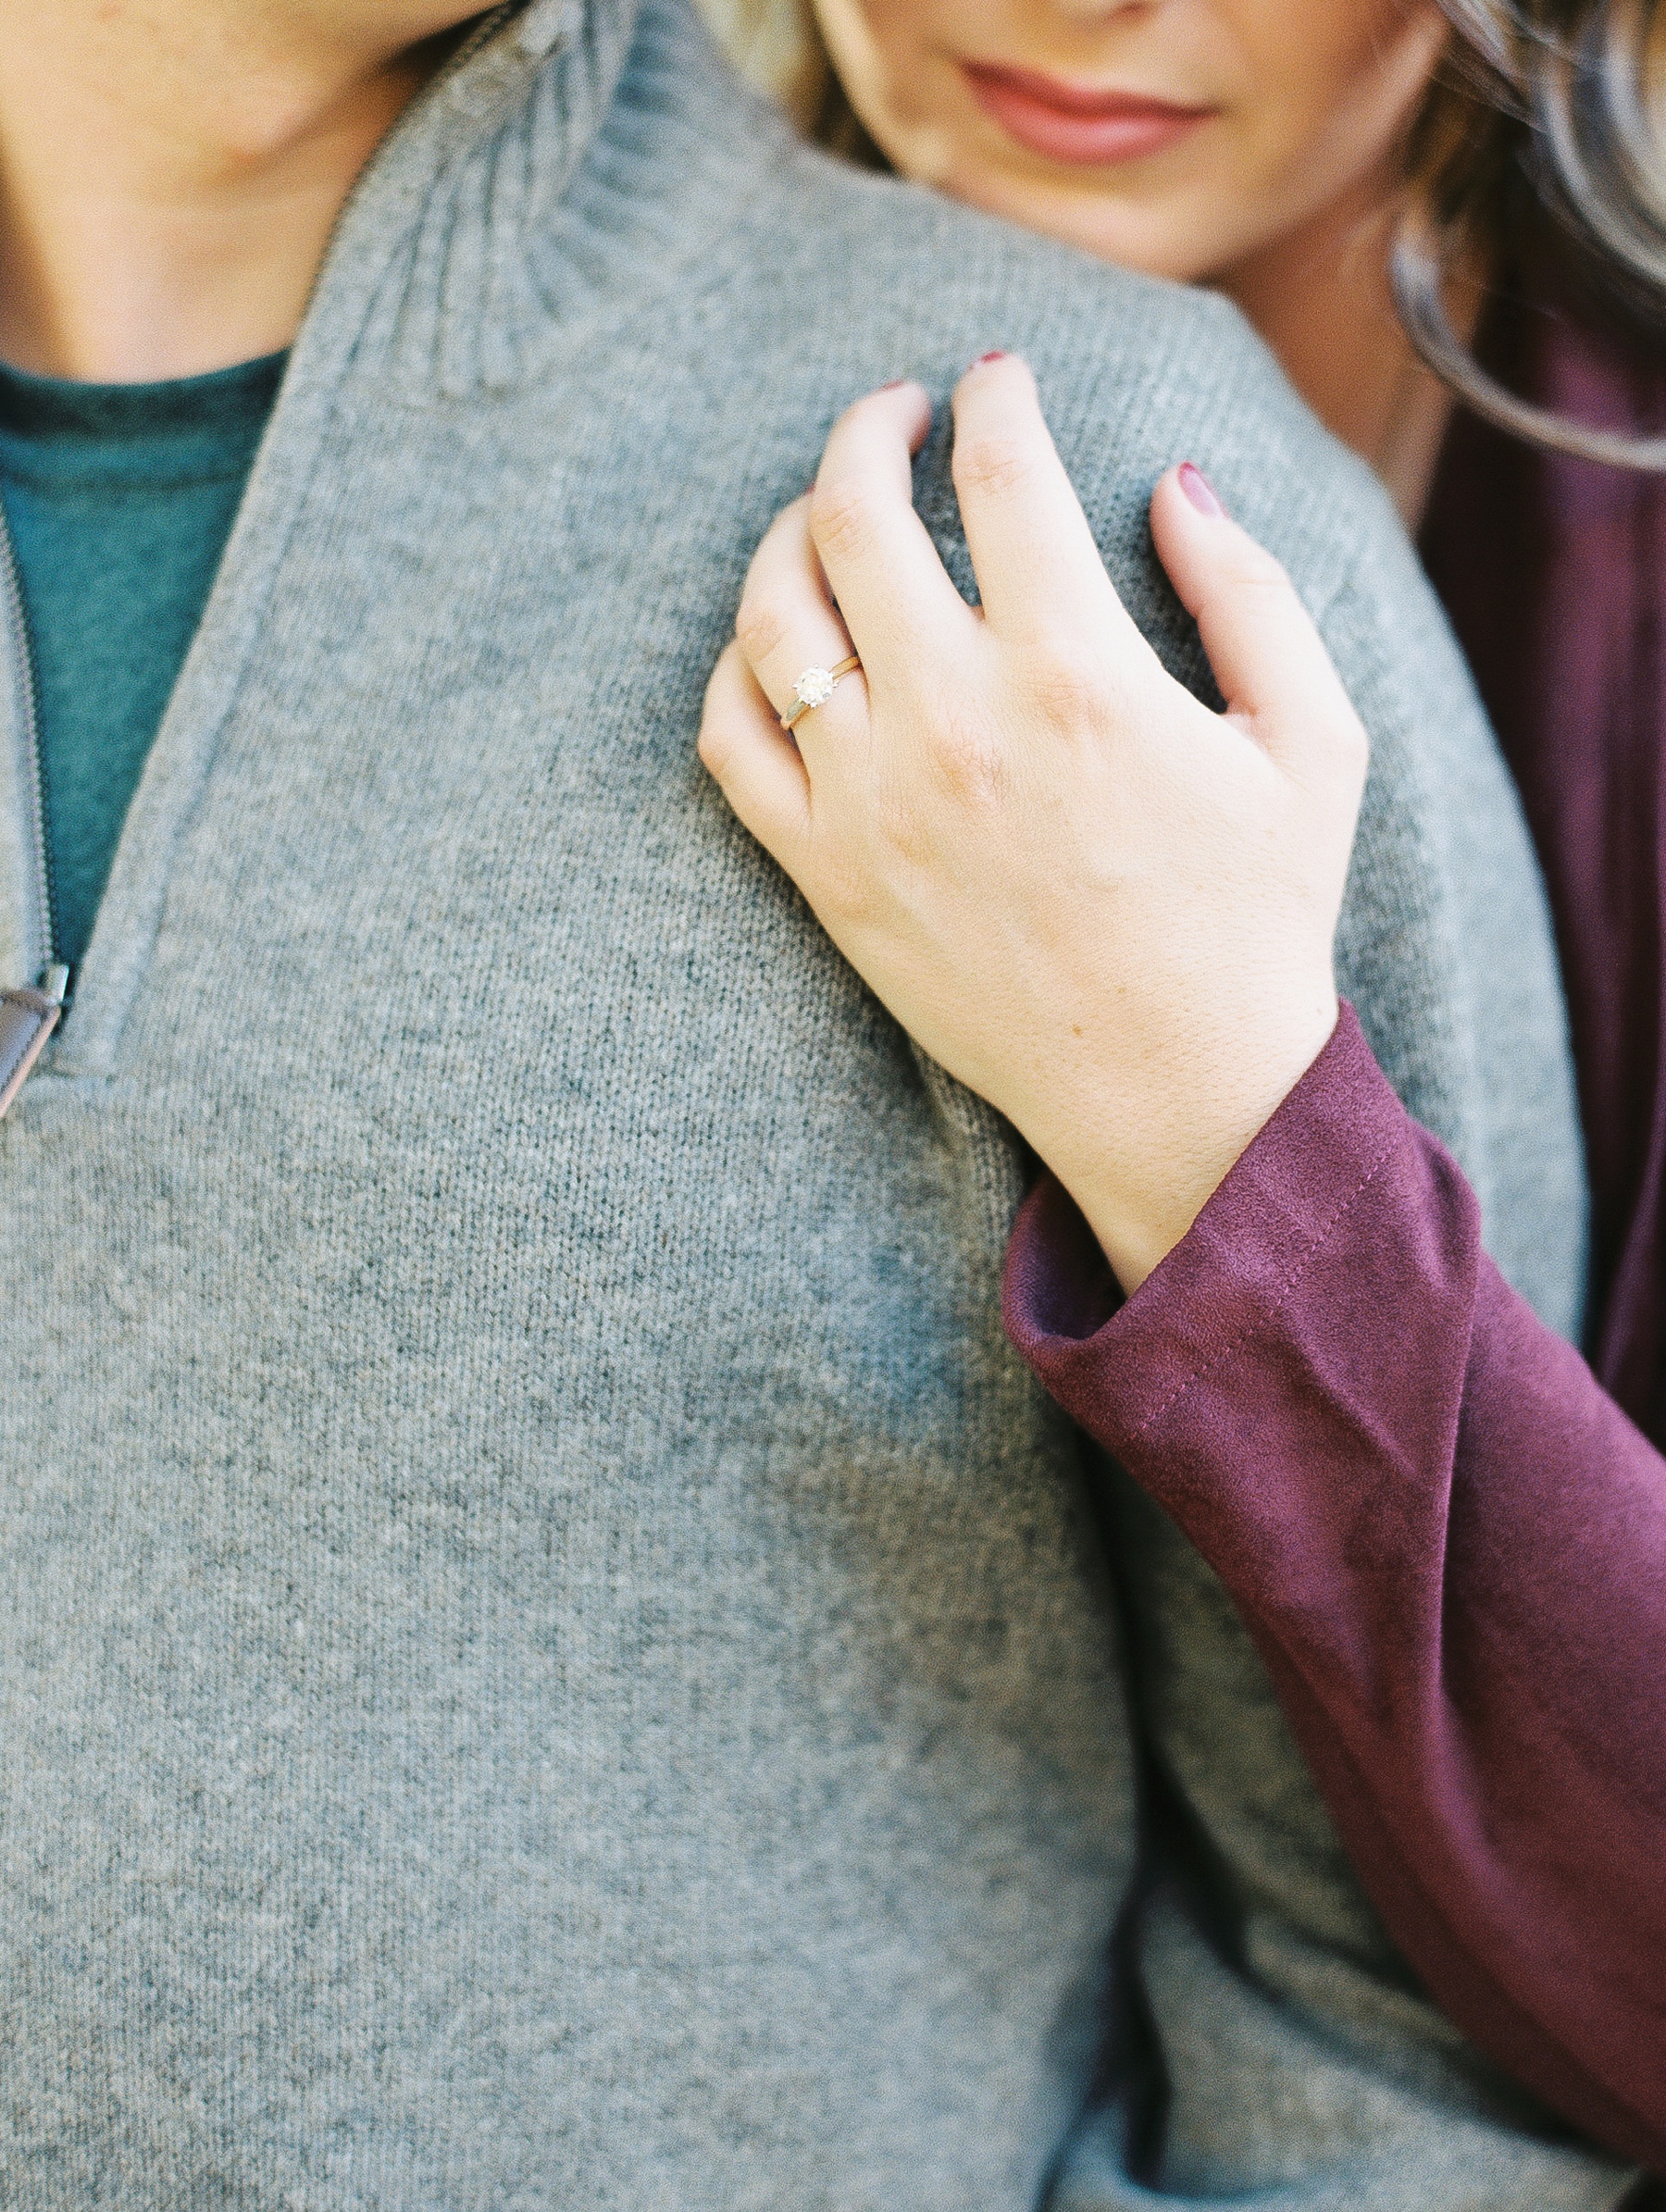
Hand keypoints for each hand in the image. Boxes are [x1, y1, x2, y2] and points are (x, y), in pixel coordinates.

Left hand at [698, 356, 1367, 1292]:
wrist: (1174, 1094)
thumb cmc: (1254, 919)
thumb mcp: (1311, 744)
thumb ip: (1250, 592)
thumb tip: (1173, 478)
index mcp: (1078, 676)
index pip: (1000, 475)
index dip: (996, 397)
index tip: (999, 377)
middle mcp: (953, 725)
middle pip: (853, 514)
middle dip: (868, 427)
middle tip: (898, 412)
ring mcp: (871, 804)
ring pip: (771, 614)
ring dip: (788, 530)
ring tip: (829, 513)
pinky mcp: (824, 875)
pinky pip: (729, 739)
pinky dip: (736, 668)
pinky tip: (783, 640)